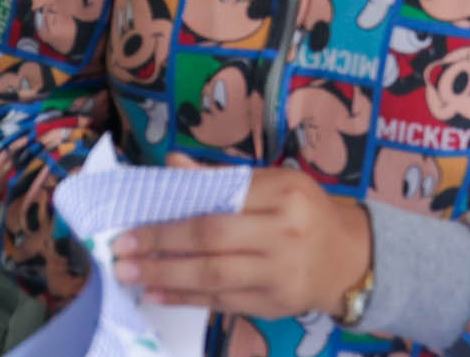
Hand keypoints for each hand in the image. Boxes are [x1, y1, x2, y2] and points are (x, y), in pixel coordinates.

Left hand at [114, 165, 371, 319]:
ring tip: (129, 273)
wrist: (348, 259)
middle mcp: (284, 234)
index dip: (175, 210)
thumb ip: (223, 178)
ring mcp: (279, 274)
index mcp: (284, 193)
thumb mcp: (275, 182)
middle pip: (213, 238)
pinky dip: (185, 298)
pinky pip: (221, 302)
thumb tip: (172, 164)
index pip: (221, 199)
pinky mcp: (273, 304)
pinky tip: (156, 292)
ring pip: (213, 276)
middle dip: (161, 244)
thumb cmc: (304, 212)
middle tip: (121, 248)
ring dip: (165, 275)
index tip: (135, 217)